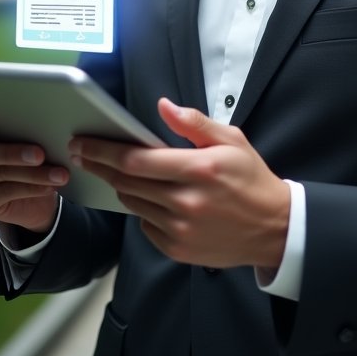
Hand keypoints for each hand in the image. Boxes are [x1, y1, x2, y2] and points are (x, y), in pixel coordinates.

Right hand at [0, 116, 67, 234]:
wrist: (36, 191)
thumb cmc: (31, 153)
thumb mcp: (28, 138)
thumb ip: (24, 128)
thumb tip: (46, 123)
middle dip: (11, 153)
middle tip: (40, 154)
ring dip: (32, 173)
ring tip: (58, 174)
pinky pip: (5, 193)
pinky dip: (31, 188)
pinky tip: (49, 187)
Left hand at [68, 97, 290, 270]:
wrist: (273, 228)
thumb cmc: (251, 179)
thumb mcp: (231, 140)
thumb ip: (194, 123)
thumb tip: (163, 106)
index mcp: (199, 169)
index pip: (137, 160)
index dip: (104, 150)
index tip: (83, 142)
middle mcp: (187, 201)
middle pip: (126, 182)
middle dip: (100, 165)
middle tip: (83, 153)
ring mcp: (181, 229)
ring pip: (133, 204)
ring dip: (121, 186)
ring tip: (117, 172)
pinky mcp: (178, 249)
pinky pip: (145, 226)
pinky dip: (141, 210)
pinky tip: (150, 198)